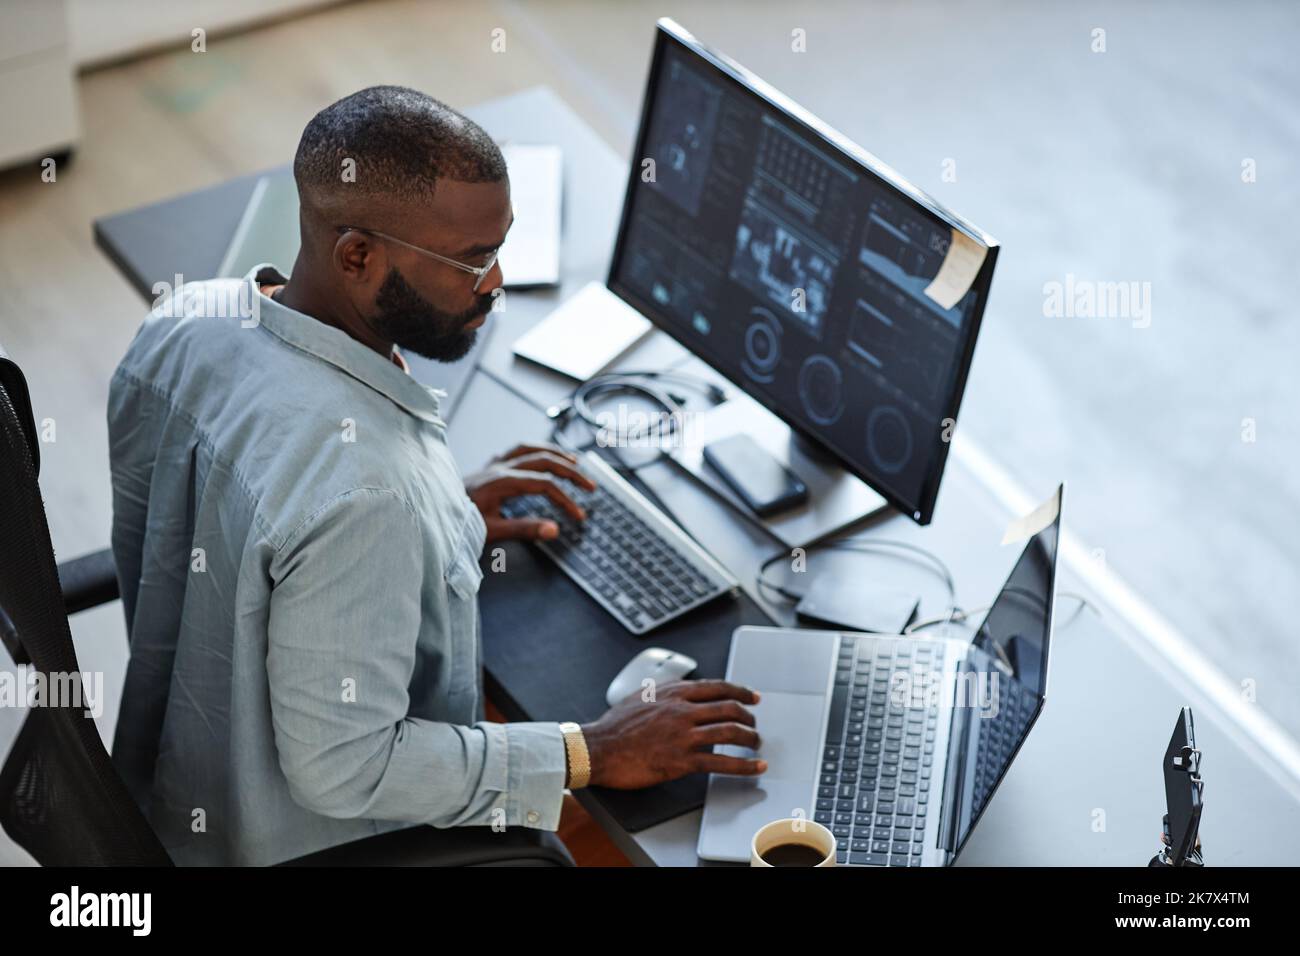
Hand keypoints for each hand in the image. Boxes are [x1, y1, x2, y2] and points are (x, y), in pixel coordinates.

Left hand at [464, 443, 596, 543]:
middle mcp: (498, 467)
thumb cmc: (457, 523)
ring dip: (555, 454)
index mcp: (501, 482)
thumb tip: (554, 529)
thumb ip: (524, 529)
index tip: (578, 515)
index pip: (544, 485)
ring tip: (574, 461)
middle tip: (590, 486)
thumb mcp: (491, 531)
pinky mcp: (488, 466)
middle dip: (571, 472)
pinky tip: (542, 456)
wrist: (430, 511)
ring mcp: (492, 464)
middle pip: (544, 460)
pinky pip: (516, 450)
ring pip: (531, 449)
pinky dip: (535, 450)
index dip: (565, 499)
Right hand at [580, 679, 766, 788]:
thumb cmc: (614, 726)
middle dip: (749, 717)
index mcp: (674, 693)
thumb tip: (678, 691)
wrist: (598, 748)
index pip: (718, 687)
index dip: (741, 691)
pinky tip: (754, 767)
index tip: (753, 697)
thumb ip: (665, 693)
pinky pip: (720, 762)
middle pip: (729, 708)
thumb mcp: (642, 696)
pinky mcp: (681, 760)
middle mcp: (683, 710)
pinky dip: (743, 765)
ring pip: (730, 732)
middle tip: (755, 725)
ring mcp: (683, 735)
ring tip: (757, 745)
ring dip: (750, 739)